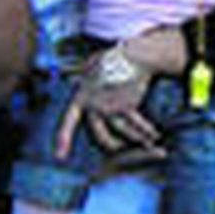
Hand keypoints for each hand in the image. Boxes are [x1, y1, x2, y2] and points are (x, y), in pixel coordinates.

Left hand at [56, 45, 162, 161]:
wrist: (132, 56)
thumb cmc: (113, 57)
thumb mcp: (91, 65)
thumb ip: (85, 77)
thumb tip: (78, 78)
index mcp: (81, 97)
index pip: (69, 121)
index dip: (64, 139)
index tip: (60, 157)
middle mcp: (93, 106)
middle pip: (100, 135)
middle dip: (112, 145)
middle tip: (120, 149)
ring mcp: (109, 108)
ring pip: (121, 132)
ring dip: (135, 139)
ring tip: (147, 143)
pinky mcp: (126, 107)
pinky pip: (136, 124)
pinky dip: (146, 131)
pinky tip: (153, 136)